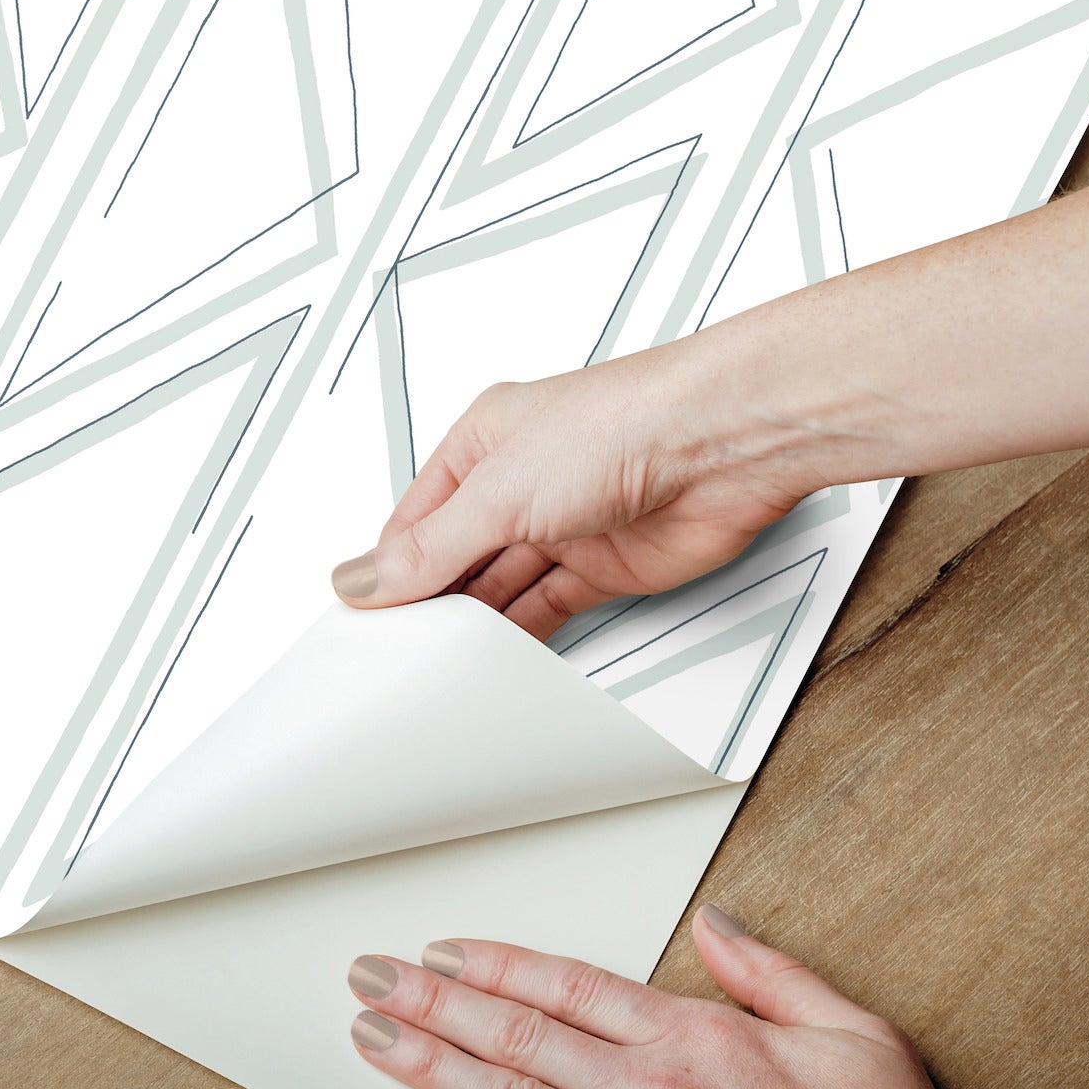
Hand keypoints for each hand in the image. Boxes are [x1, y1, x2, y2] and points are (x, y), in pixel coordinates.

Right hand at [331, 152, 1088, 640]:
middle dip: (432, 601)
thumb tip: (367, 576)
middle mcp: (522, 482)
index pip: (416, 519)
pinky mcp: (608, 565)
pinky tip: (503, 659)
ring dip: (479, 623)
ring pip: (504, 587)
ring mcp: (566, 524)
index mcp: (482, 444)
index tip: (366, 619)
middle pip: (458, 557)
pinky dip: (526, 636)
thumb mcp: (498, 489)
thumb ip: (432, 546)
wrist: (723, 444)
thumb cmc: (622, 423)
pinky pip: (551, 607)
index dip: (390, 569)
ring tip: (444, 665)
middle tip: (400, 653)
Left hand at [346, 908, 983, 1088]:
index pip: (565, 985)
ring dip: (431, 1069)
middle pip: (517, 1037)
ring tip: (375, 1039)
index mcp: (695, 1040)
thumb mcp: (850, 1031)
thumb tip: (713, 922)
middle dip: (432, 1005)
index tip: (442, 951)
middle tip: (372, 981)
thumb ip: (768, 970)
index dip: (493, 964)